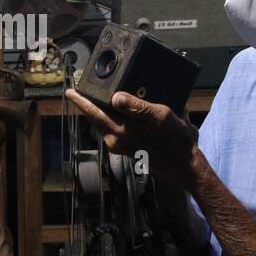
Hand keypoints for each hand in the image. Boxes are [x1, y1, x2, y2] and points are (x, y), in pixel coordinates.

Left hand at [65, 88, 199, 186]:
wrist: (184, 166)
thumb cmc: (177, 140)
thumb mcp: (163, 118)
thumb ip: (138, 107)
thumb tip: (115, 98)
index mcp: (123, 129)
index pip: (94, 111)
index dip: (82, 99)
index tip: (71, 89)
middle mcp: (117, 138)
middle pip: (93, 118)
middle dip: (84, 104)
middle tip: (76, 91)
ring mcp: (119, 146)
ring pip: (100, 126)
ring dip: (94, 112)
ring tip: (90, 99)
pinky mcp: (125, 150)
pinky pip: (108, 132)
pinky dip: (104, 120)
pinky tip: (110, 113)